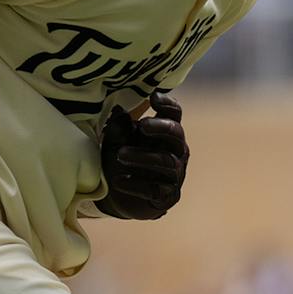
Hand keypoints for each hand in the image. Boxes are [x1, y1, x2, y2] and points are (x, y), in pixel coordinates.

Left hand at [95, 93, 187, 219]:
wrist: (118, 196)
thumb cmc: (121, 160)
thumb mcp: (115, 141)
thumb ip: (118, 128)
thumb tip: (120, 112)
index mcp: (165, 132)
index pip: (174, 113)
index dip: (167, 104)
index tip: (153, 97)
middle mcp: (176, 151)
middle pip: (177, 134)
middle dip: (161, 128)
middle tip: (143, 126)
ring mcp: (174, 174)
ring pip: (166, 161)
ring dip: (143, 157)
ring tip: (120, 155)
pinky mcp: (167, 196)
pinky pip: (156, 189)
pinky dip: (135, 185)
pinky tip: (118, 181)